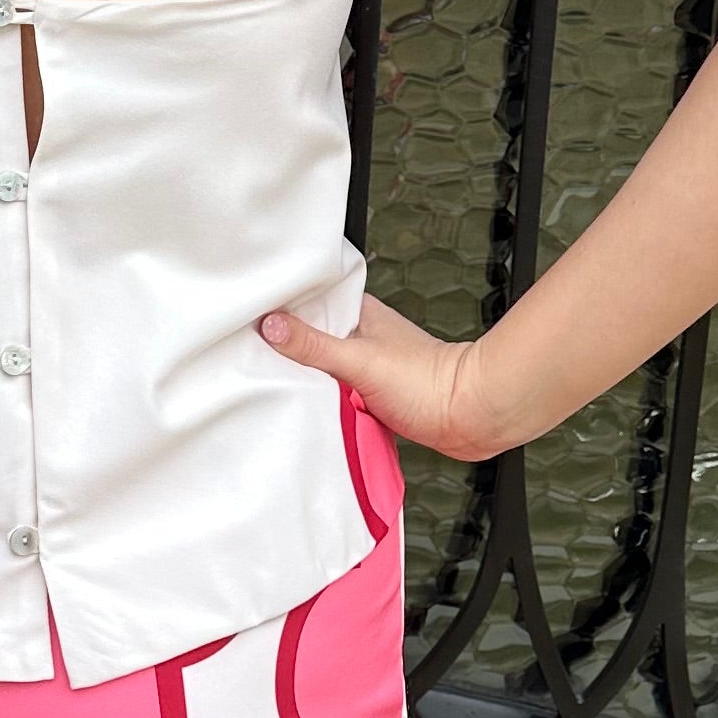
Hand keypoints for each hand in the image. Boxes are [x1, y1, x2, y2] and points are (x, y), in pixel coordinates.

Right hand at [261, 294, 517, 462]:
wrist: (469, 418)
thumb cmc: (429, 382)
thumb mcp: (360, 360)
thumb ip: (314, 345)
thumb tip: (271, 325)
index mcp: (360, 313)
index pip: (310, 300)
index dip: (281, 307)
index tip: (248, 313)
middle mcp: (361, 336)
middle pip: (310, 337)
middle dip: (286, 347)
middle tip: (248, 351)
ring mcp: (365, 366)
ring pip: (321, 366)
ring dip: (305, 376)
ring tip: (271, 379)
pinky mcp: (370, 395)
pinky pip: (334, 393)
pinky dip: (321, 399)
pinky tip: (305, 405)